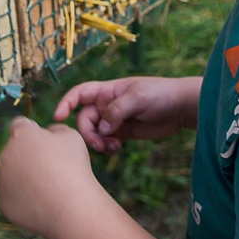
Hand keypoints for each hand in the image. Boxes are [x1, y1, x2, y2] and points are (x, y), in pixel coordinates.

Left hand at [0, 117, 102, 237]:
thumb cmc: (73, 167)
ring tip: (49, 187)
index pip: (19, 124)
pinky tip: (43, 202)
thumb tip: (47, 134)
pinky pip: (14, 196)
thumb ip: (55, 129)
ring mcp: (2, 181)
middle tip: (51, 168)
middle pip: (14, 151)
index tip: (45, 141)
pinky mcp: (4, 203)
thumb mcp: (71, 136)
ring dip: (25, 177)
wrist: (71, 207)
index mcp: (20, 135)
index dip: (33, 131)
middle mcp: (5, 156)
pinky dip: (25, 198)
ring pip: (12, 174)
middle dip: (28, 155)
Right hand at [54, 76, 200, 153]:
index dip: (66, 103)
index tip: (58, 117)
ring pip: (94, 132)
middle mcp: (106, 104)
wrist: (180, 107)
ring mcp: (114, 119)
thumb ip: (117, 110)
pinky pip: (106, 140)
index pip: (79, 94)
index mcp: (107, 90)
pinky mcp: (123, 132)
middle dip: (88, 132)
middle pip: (84, 119)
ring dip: (98, 142)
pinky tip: (117, 148)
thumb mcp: (138, 97)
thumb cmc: (160, 93)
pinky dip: (107, 146)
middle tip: (100, 144)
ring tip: (112, 147)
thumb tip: (102, 128)